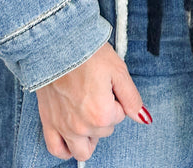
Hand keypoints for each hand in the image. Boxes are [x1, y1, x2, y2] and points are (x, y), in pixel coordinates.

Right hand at [36, 42, 150, 161]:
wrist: (57, 43)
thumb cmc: (86, 53)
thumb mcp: (118, 70)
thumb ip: (132, 98)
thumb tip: (143, 117)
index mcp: (101, 114)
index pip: (119, 116)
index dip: (116, 99)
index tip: (107, 84)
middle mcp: (82, 126)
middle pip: (104, 131)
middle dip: (105, 115)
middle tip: (97, 92)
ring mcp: (63, 127)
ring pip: (83, 149)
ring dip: (89, 137)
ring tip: (88, 115)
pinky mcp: (48, 122)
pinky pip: (57, 149)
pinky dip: (66, 148)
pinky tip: (72, 137)